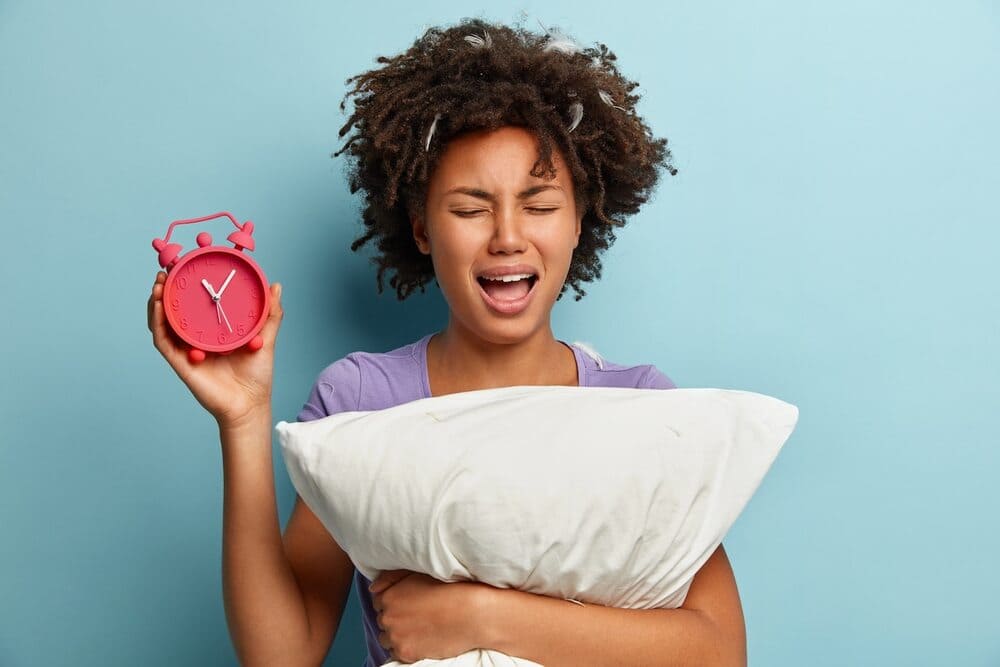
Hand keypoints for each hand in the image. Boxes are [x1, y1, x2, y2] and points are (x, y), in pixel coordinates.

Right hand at [148, 271, 282, 427]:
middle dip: (168, 290)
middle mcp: (196, 339)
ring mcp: (186, 351)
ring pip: (163, 323)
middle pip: (175, 311)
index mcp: (213, 332)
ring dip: (157, 302)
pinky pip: (164, 341)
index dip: (188, 287)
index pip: (196, 306)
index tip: (186, 266)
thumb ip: (270, 314)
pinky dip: (158, 323)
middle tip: (167, 270)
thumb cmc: (257, 375)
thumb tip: (275, 286)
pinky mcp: (181, 362)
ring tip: (159, 283)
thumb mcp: (265, 338)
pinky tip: (158, 307)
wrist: (250, 404)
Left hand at [370, 570, 486, 662]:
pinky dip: (406, 648)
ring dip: (398, 635)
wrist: (471, 614)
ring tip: (419, 629)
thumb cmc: (450, 590)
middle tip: (417, 616)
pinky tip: (422, 639)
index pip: (379, 602)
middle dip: (396, 619)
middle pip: (383, 621)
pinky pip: (396, 654)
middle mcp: (388, 617)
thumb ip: (392, 577)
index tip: (409, 605)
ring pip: (387, 639)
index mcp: (389, 596)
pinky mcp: (406, 653)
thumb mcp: (419, 573)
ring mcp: (396, 636)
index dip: (395, 603)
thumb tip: (373, 588)